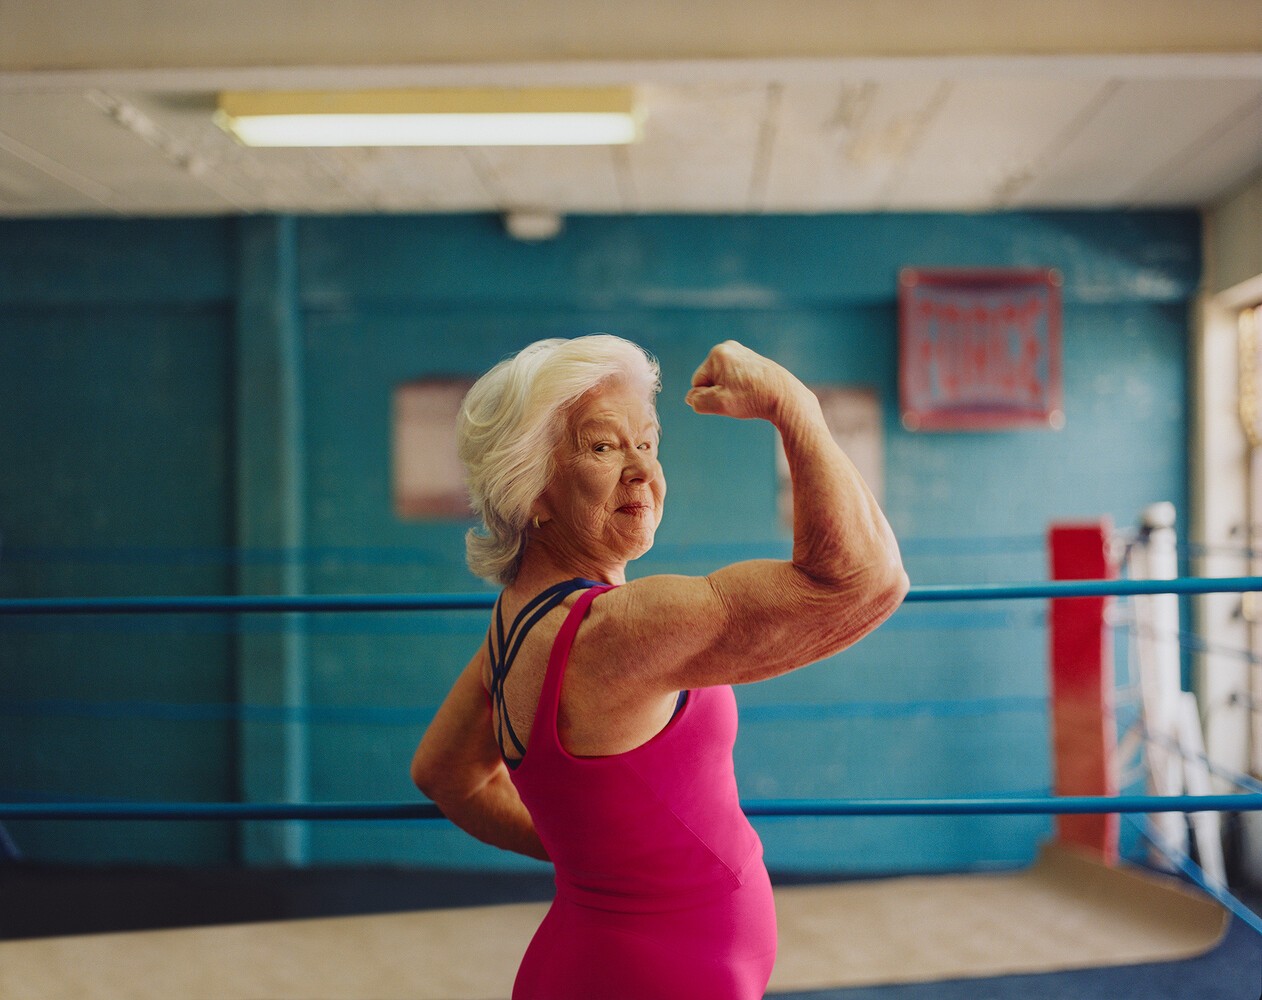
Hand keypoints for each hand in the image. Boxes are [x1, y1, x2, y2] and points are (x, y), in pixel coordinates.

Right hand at [685, 340, 804, 421]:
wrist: (786, 397)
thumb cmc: (752, 399)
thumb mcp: (718, 404)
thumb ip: (697, 401)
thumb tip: (691, 397)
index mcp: (718, 353)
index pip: (697, 382)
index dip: (708, 396)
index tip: (729, 399)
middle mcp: (729, 347)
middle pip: (710, 379)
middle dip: (719, 392)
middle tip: (740, 398)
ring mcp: (742, 352)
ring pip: (723, 380)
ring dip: (730, 392)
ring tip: (748, 396)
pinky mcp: (753, 360)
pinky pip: (736, 379)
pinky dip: (741, 389)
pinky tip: (754, 392)